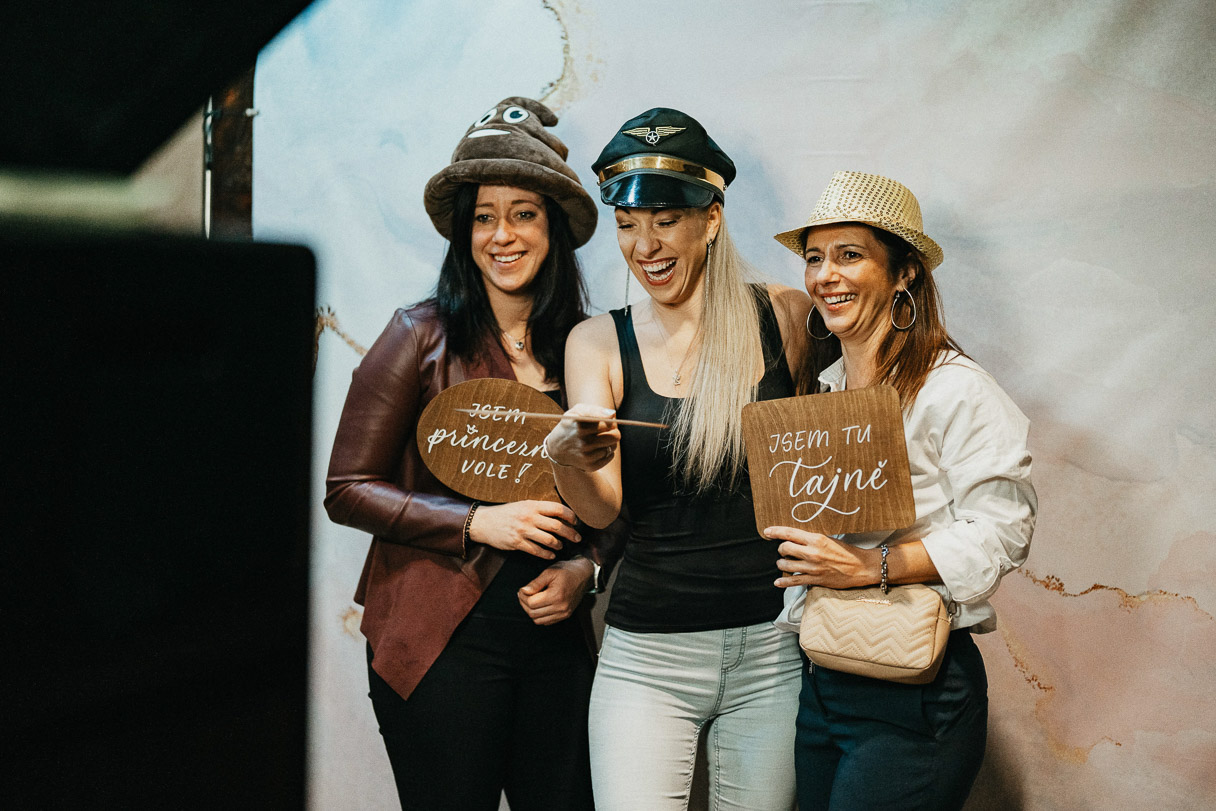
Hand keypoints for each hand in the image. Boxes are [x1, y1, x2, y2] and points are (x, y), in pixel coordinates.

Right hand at [468, 500, 579, 559]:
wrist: (484, 522)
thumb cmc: (505, 513)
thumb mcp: (522, 505)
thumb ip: (539, 508)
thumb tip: (559, 514)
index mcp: (532, 505)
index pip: (557, 509)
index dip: (570, 515)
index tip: (575, 521)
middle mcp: (529, 517)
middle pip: (557, 526)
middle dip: (570, 533)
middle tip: (577, 538)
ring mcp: (523, 531)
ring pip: (549, 540)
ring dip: (558, 544)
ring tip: (561, 546)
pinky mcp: (517, 543)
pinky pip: (537, 551)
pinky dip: (547, 554)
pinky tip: (551, 555)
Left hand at [518, 558, 594, 624]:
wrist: (583, 575)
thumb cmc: (566, 571)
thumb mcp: (549, 572)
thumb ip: (536, 583)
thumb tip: (523, 591)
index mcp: (556, 595)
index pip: (531, 603)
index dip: (522, 596)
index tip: (521, 589)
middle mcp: (561, 607)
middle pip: (533, 613)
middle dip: (524, 603)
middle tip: (523, 594)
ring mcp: (563, 613)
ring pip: (538, 620)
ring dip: (530, 611)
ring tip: (530, 599)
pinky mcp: (565, 616)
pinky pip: (546, 622)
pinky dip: (539, 615)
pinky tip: (539, 604)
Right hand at [545, 404, 620, 471]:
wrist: (557, 448)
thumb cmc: (572, 425)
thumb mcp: (578, 411)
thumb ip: (595, 409)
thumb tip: (612, 414)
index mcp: (579, 425)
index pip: (608, 422)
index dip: (611, 420)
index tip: (609, 419)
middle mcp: (583, 441)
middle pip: (615, 435)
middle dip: (614, 430)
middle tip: (607, 429)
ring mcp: (586, 455)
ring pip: (614, 445)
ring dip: (609, 441)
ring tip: (598, 438)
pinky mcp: (590, 466)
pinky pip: (610, 456)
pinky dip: (607, 451)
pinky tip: (596, 448)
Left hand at [765, 526, 879, 588]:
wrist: (862, 567)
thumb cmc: (847, 552)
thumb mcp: (829, 539)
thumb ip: (812, 539)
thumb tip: (797, 538)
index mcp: (816, 539)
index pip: (790, 533)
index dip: (775, 531)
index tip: (767, 531)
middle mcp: (812, 552)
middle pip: (785, 548)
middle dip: (781, 549)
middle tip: (783, 550)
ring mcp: (813, 567)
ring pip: (786, 564)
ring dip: (781, 563)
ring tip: (783, 563)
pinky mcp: (816, 579)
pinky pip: (795, 581)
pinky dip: (784, 581)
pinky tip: (778, 581)